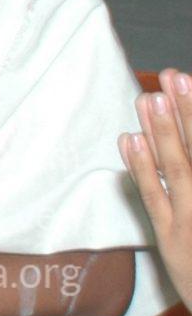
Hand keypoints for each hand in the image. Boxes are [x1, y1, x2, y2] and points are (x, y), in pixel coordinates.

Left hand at [121, 68, 191, 298]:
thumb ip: (186, 173)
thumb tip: (168, 146)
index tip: (187, 79)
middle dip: (188, 112)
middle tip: (174, 75)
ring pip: (179, 170)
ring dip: (163, 132)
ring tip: (150, 98)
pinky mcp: (171, 240)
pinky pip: (154, 199)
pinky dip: (141, 168)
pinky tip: (129, 139)